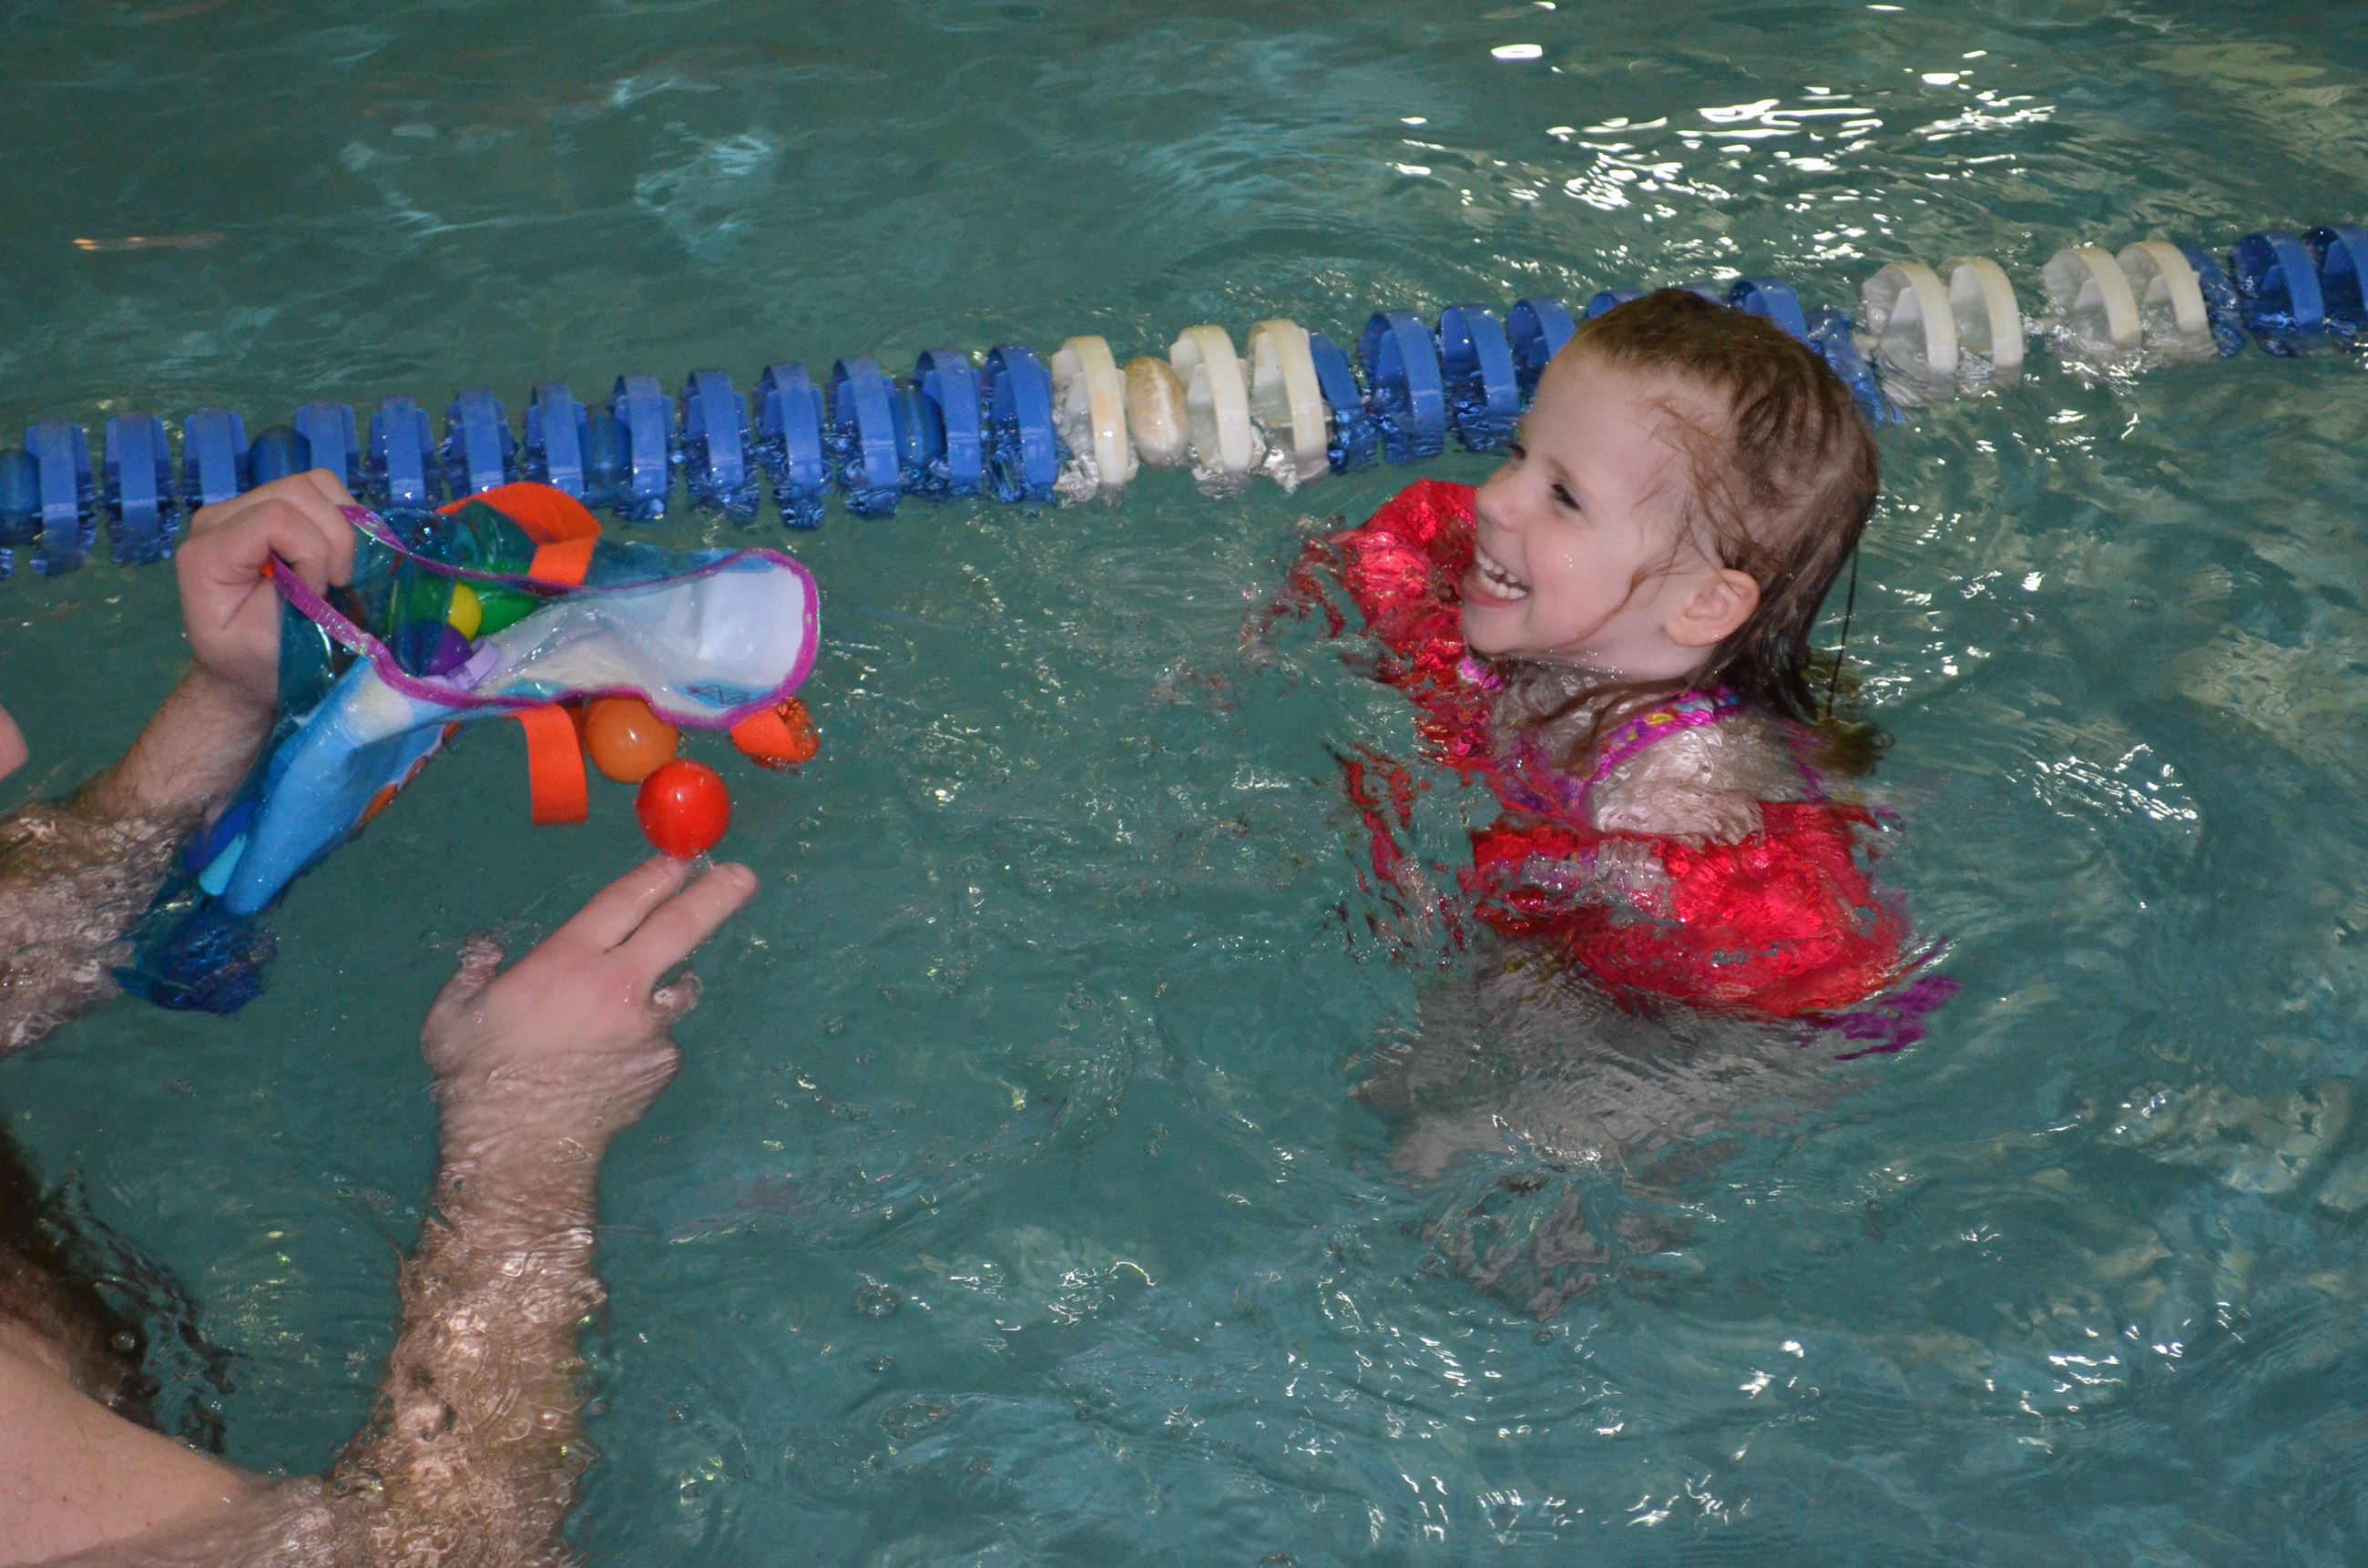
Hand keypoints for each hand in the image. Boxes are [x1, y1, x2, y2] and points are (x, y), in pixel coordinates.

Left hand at [174, 470, 358, 716]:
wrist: (244, 669)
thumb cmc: (256, 663)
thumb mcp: (269, 643)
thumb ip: (292, 597)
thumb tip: (328, 562)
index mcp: (208, 553)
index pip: (275, 518)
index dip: (313, 553)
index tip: (317, 595)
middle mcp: (218, 519)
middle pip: (297, 492)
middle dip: (334, 539)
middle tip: (336, 584)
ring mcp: (244, 509)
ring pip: (313, 484)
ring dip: (341, 527)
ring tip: (336, 568)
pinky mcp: (271, 508)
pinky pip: (319, 488)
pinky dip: (342, 516)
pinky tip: (336, 553)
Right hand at [423, 858, 757, 1165]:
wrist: (518, 1151)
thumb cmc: (478, 1080)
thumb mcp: (453, 1016)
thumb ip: (474, 974)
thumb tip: (486, 952)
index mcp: (568, 960)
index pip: (625, 901)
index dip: (657, 875)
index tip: (681, 858)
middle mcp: (619, 985)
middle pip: (681, 926)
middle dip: (716, 895)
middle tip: (741, 875)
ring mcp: (648, 1027)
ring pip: (678, 989)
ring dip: (669, 983)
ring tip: (639, 999)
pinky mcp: (662, 1066)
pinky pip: (661, 1041)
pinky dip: (645, 1042)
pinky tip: (611, 1064)